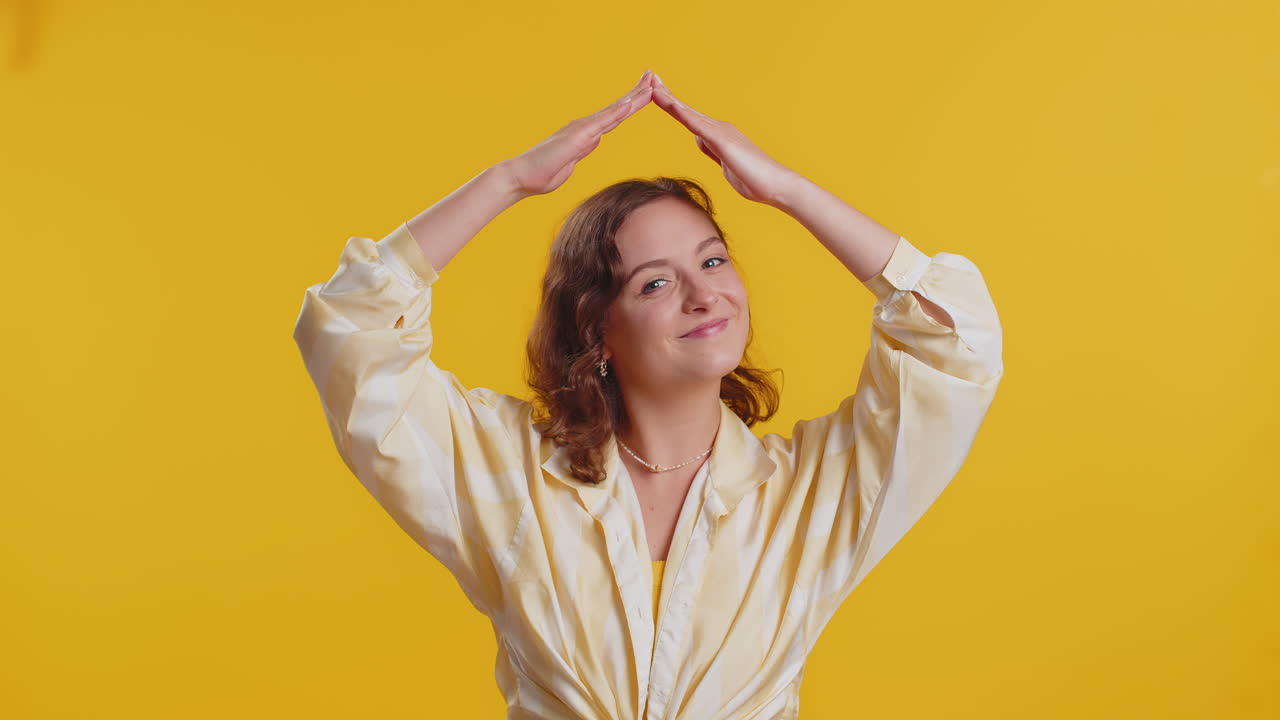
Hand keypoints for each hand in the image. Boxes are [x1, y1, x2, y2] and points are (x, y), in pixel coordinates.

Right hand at [505, 70, 655, 197]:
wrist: (520, 177)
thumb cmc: (541, 175)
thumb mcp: (567, 165)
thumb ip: (578, 155)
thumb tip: (585, 149)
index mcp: (585, 135)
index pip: (614, 117)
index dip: (630, 104)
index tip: (645, 93)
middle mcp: (585, 127)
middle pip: (618, 108)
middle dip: (637, 93)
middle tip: (654, 76)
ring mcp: (582, 130)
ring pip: (615, 111)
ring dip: (634, 97)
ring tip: (651, 83)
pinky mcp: (579, 136)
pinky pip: (603, 122)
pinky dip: (619, 111)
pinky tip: (632, 102)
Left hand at [648, 73, 797, 206]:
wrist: (776, 186)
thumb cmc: (754, 179)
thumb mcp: (725, 164)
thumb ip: (713, 150)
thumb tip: (701, 140)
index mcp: (717, 135)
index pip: (688, 118)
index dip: (672, 105)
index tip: (656, 93)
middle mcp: (718, 128)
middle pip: (685, 110)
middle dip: (666, 94)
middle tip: (649, 77)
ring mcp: (721, 133)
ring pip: (689, 114)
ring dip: (669, 100)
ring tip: (652, 87)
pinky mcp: (723, 142)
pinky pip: (699, 126)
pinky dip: (684, 114)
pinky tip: (672, 105)